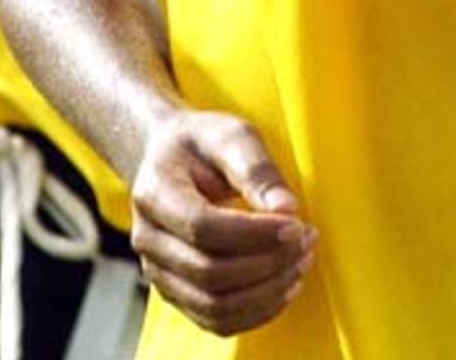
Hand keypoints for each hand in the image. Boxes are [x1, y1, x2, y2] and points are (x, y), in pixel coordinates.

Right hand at [128, 110, 316, 335]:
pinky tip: (284, 286)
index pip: (202, 227)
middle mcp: (148, 239)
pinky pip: (216, 320)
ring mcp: (157, 272)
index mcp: (154, 192)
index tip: (297, 224)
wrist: (167, 158)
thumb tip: (288, 210)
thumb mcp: (231, 134)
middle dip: (267, 263)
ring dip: (266, 293)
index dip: (254, 234)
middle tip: (307, 241)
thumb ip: (257, 170)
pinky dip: (256, 311)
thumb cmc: (202, 143)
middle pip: (209, 273)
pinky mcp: (176, 292)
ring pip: (214, 306)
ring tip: (301, 263)